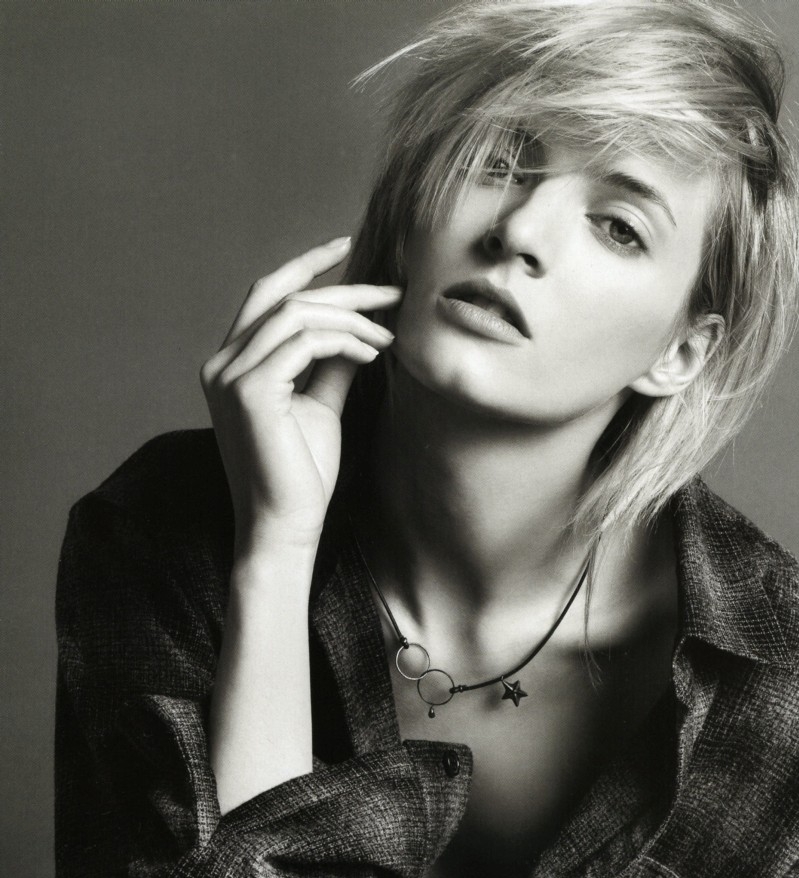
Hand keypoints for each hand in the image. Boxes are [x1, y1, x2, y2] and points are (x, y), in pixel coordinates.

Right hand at [201, 238, 401, 555]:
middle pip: (282, 296)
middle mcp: (221, 363)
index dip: (305, 265)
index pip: (266, 295)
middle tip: (393, 295)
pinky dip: (343, 341)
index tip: (348, 246)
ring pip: (296, 314)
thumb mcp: (321, 405)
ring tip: (387, 338)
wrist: (286, 526)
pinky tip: (371, 355)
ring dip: (350, 318)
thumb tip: (361, 328)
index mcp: (231, 364)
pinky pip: (303, 341)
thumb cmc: (302, 476)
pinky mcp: (249, 391)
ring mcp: (229, 375)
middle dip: (343, 288)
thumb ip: (332, 363)